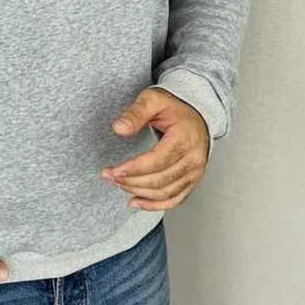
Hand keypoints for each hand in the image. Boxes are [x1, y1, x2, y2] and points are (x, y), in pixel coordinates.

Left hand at [101, 86, 209, 209]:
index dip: (135, 168)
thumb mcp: (153, 99)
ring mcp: (195, 172)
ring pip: (165, 192)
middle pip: (160, 179)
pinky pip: (174, 199)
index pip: (159, 160)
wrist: (194, 118)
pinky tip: (135, 202)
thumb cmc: (173, 108)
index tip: (114, 170)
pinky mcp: (191, 181)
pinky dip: (154, 205)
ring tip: (118, 183)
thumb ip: (136, 112)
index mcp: (186, 137)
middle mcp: (194, 158)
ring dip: (138, 191)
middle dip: (131, 180)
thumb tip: (119, 128)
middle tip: (109, 175)